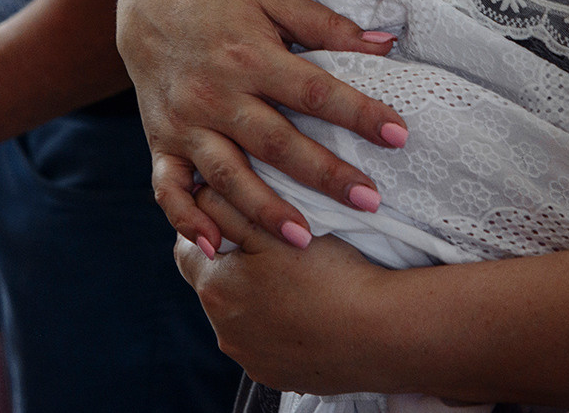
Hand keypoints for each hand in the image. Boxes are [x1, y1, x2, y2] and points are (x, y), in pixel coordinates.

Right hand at [117, 0, 408, 252]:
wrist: (148, 1)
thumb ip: (327, 25)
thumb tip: (387, 46)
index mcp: (250, 57)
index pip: (313, 92)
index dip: (358, 114)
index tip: (399, 135)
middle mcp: (216, 94)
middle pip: (276, 143)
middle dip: (325, 175)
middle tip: (370, 201)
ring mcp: (185, 123)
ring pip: (227, 175)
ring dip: (264, 210)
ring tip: (304, 239)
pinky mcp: (161, 141)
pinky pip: (169, 188)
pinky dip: (187, 219)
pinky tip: (215, 246)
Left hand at [175, 186, 394, 395]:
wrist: (380, 332)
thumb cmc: (330, 273)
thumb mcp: (273, 227)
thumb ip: (228, 208)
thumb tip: (199, 192)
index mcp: (216, 288)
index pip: (188, 251)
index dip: (209, 228)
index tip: (232, 217)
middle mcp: (224, 331)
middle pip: (216, 287)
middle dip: (234, 266)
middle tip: (269, 246)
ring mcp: (251, 360)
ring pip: (242, 318)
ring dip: (257, 299)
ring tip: (295, 280)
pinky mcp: (278, 376)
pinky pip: (269, 346)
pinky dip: (281, 328)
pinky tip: (309, 312)